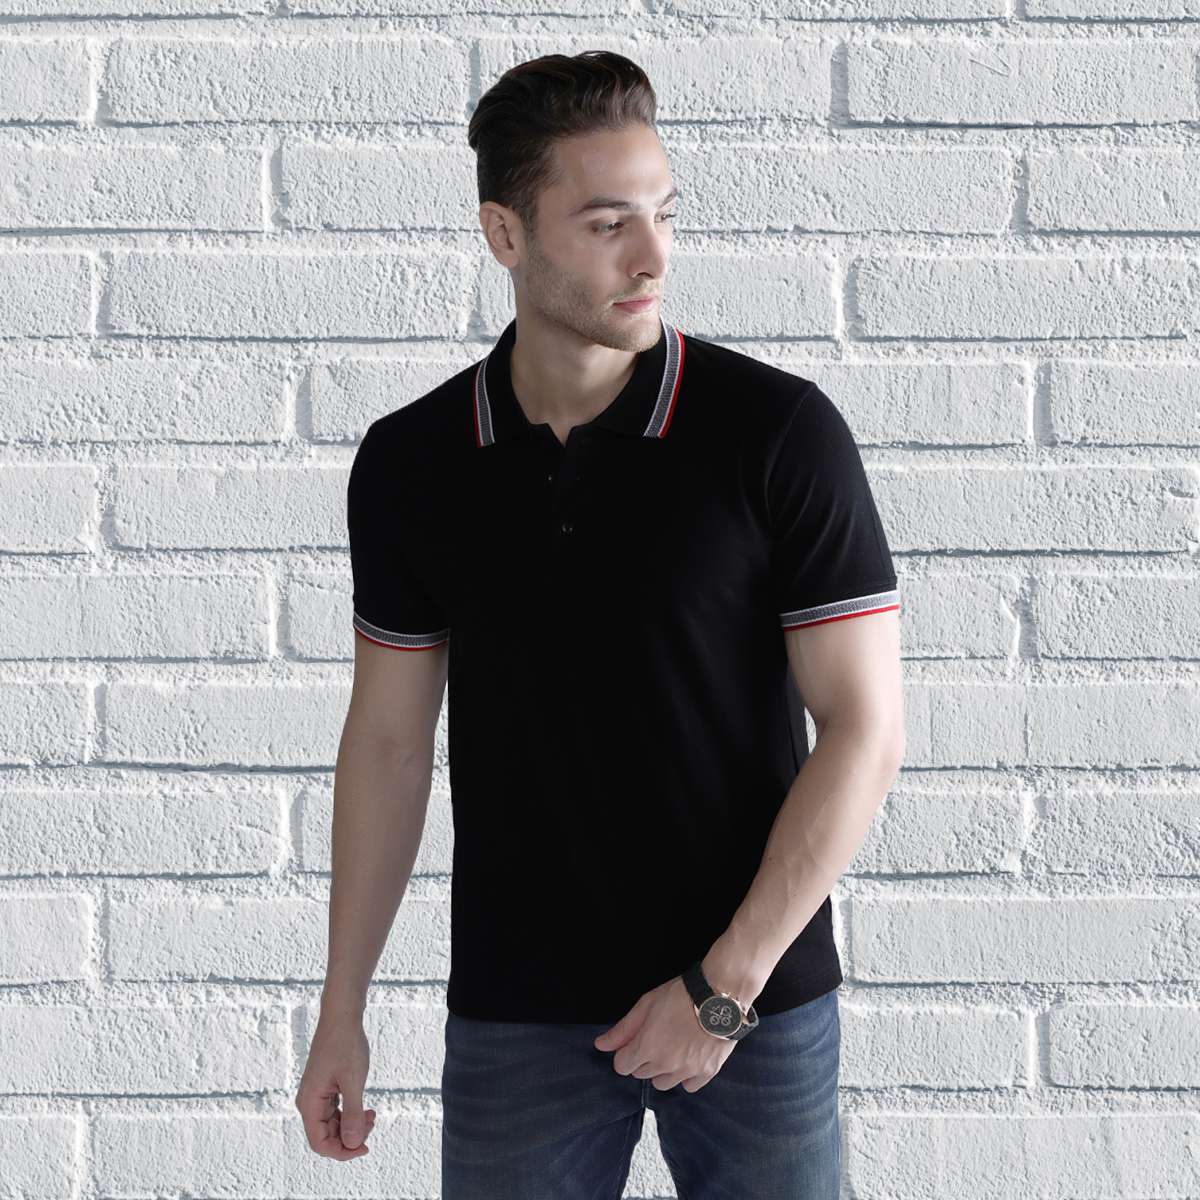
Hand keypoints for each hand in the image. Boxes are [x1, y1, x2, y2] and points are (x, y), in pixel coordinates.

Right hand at [295, 1014, 376, 1159]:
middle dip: (351, 1137)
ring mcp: (317, 1096)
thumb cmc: (346, 1044)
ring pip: (333, 1126)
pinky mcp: (326, 1090)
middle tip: (373, 1121)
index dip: (342, 1151)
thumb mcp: (353, 1080)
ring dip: (353, 1126)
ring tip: (372, 1114)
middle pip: (327, 1137)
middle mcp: (309, 1103)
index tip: (365, 1147)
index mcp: (309, 1103)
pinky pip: (336, 1113)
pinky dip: (352, 1114)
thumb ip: (352, 1113)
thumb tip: (352, 1143)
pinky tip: (367, 1109)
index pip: (320, 1143)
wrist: (342, 1017)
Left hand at [593, 975, 737, 1092]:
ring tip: (672, 1048)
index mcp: (646, 1048)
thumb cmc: (681, 995)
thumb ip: (623, 1029)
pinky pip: (688, 1086)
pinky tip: (689, 1057)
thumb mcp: (646, 1005)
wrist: (720, 995)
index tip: (634, 1042)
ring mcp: (686, 1072)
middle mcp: (665, 1065)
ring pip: (663, 1083)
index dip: (625, 1053)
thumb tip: (600, 1045)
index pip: (622, 1066)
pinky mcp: (707, 1073)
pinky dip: (685, 1076)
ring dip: (662, 1070)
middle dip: (643, 1059)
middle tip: (656, 1038)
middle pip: (641, 1074)